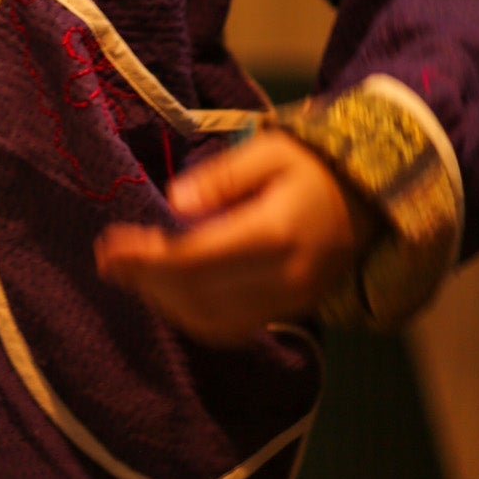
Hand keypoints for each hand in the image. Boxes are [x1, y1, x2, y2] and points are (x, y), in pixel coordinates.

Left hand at [94, 130, 377, 344]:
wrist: (371, 201)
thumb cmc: (312, 167)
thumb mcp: (270, 150)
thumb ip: (223, 176)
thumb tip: (175, 202)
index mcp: (276, 234)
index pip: (198, 259)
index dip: (148, 259)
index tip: (109, 246)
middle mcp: (283, 279)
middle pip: (198, 295)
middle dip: (146, 281)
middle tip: (107, 260)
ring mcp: (289, 304)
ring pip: (210, 321)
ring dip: (162, 301)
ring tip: (128, 273)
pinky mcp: (288, 314)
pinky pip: (229, 328)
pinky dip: (189, 315)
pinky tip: (164, 291)